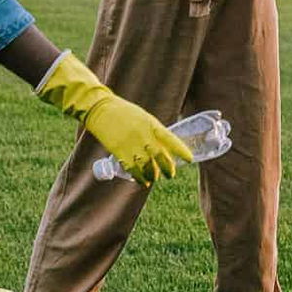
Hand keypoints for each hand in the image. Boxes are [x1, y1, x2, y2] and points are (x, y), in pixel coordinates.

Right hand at [34, 52, 194, 184]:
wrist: (101, 110)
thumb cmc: (125, 113)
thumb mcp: (144, 118)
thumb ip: (154, 132)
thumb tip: (164, 148)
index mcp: (151, 125)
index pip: (171, 140)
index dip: (181, 151)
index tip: (190, 159)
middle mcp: (143, 135)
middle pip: (160, 157)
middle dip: (168, 168)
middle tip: (171, 174)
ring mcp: (131, 144)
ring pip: (147, 166)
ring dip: (153, 175)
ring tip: (155, 178)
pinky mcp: (119, 152)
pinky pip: (132, 169)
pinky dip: (139, 177)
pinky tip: (143, 181)